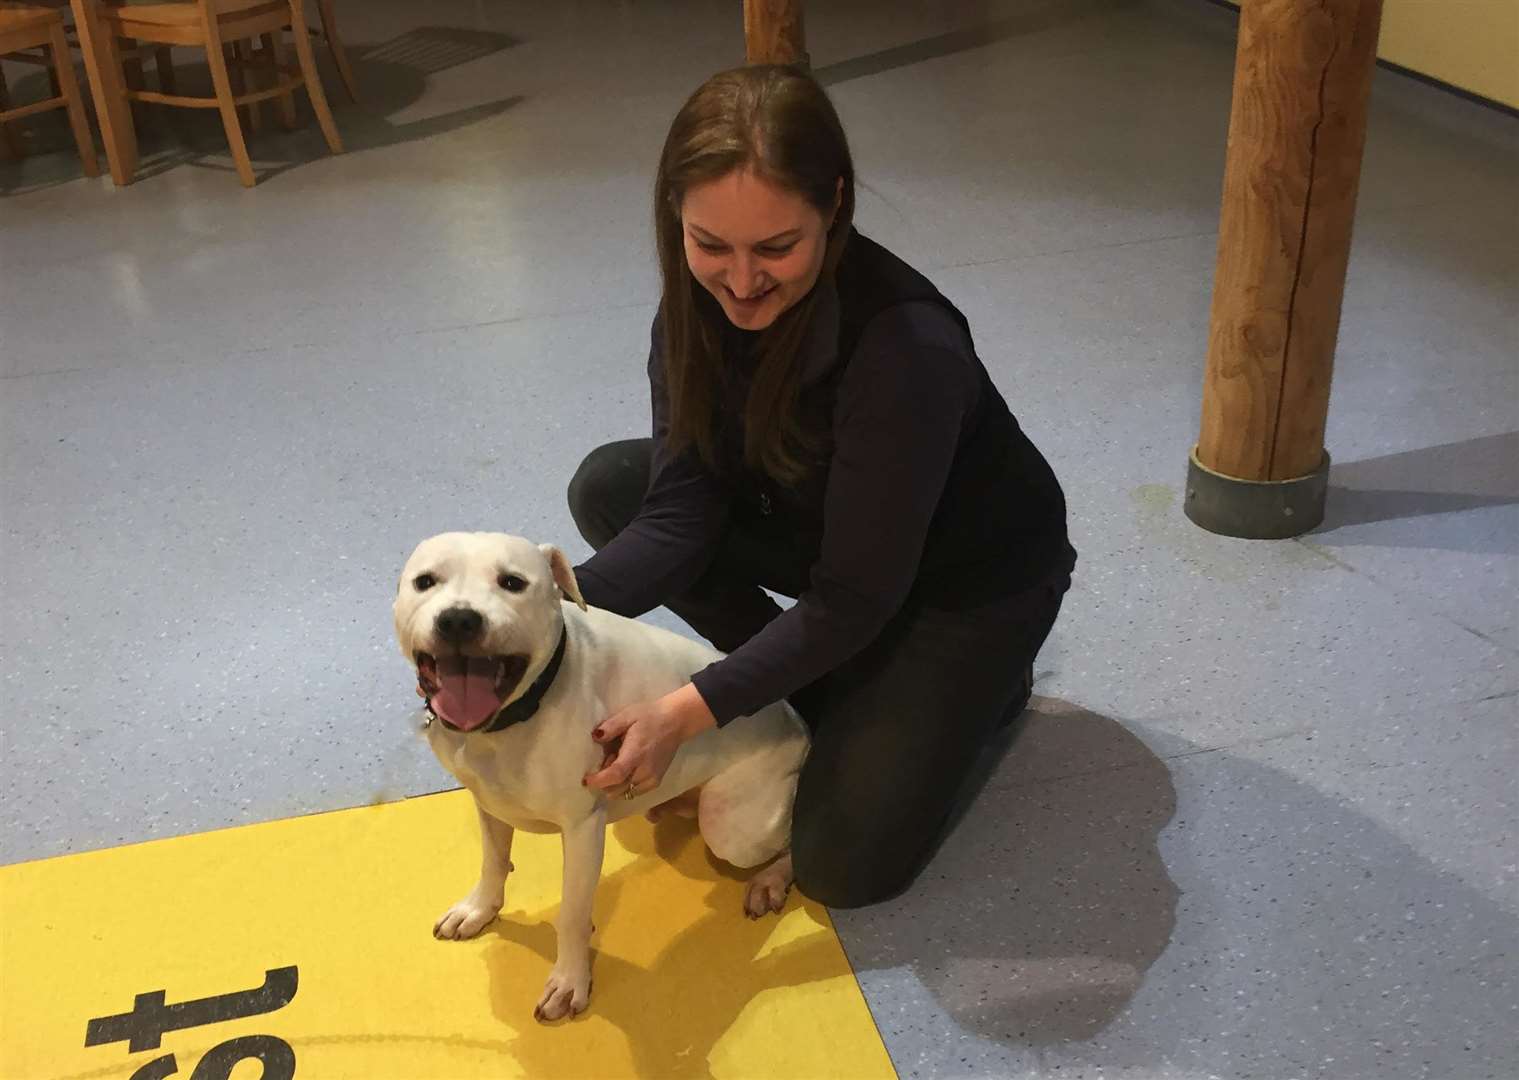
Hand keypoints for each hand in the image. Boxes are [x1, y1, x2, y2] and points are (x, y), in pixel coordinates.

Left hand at [582, 684, 715, 798]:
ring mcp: (652, 779)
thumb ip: (610, 727)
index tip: (586, 780)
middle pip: (616, 789)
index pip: (615, 775)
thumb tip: (595, 737)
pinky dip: (625, 786)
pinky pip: (634, 792)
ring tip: (618, 764)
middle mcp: (644, 771)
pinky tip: (628, 770)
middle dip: (604, 781)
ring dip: (614, 785)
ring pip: (624, 793)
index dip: (599, 781)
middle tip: (607, 761)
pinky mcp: (656, 782)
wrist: (676, 722)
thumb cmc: (650, 716)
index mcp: (636, 754)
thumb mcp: (627, 715)